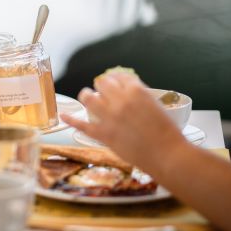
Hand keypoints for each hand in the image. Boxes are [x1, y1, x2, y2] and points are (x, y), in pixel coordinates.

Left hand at [61, 73, 185, 166]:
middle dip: (102, 85)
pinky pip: (82, 125)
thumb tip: (128, 90)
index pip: (119, 76)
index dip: (116, 78)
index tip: (114, 81)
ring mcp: (109, 117)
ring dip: (86, 95)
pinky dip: (71, 120)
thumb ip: (140, 95)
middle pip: (102, 83)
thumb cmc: (166, 132)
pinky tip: (64, 116)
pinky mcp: (103, 134)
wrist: (166, 154)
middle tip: (102, 90)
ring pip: (88, 98)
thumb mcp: (156, 104)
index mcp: (136, 90)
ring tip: (87, 96)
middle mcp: (120, 100)